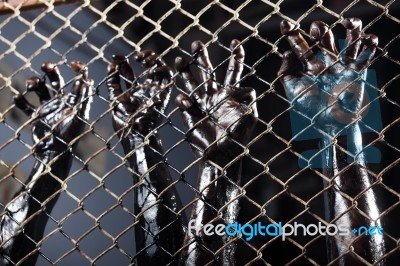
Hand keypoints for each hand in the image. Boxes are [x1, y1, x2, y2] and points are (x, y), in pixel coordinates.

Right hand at [13, 61, 92, 152]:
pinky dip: (20, 100)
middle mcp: (61, 102)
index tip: (73, 64)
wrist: (54, 153)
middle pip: (56, 80)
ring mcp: (48, 108)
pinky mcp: (37, 116)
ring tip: (30, 86)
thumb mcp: (78, 117)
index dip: (78, 70)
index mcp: (74, 101)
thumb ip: (83, 100)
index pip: (79, 81)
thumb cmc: (69, 137)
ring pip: (40, 88)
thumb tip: (87, 81)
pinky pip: (26, 105)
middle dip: (50, 70)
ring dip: (34, 82)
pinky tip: (18, 98)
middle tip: (45, 66)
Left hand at [106, 51, 172, 135]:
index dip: (122, 62)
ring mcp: (155, 91)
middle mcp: (145, 90)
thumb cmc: (125, 123)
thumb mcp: (115, 99)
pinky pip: (168, 77)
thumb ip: (113, 83)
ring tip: (144, 58)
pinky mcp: (164, 93)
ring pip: (160, 69)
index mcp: (132, 92)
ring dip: (154, 59)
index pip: (129, 71)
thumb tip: (111, 65)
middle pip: (147, 68)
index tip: (115, 57)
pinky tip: (151, 65)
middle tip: (135, 55)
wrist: (136, 135)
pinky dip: (162, 67)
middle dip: (143, 57)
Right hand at [175, 40, 257, 162]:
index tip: (235, 42)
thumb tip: (248, 87)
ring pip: (191, 83)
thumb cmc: (238, 138)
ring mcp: (201, 105)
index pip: (233, 71)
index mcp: (230, 94)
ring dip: (185, 72)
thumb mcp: (249, 118)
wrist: (222, 156)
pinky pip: (185, 104)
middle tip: (196, 43)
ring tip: (179, 59)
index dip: (235, 57)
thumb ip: (249, 101)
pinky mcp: (190, 115)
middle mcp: (214, 96)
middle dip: (201, 57)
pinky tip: (185, 101)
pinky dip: (184, 101)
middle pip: (207, 71)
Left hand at [278, 18, 377, 133]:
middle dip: (319, 29)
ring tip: (347, 24)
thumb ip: (286, 73)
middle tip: (316, 32)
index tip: (285, 26)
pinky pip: (366, 52)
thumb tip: (287, 53)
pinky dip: (369, 42)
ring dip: (350, 28)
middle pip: (323, 36)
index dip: (291, 33)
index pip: (299, 44)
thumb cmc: (309, 111)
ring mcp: (341, 65)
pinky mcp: (356, 71)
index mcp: (307, 65)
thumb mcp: (293, 92)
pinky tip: (365, 39)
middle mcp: (324, 62)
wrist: (330, 126)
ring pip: (348, 38)